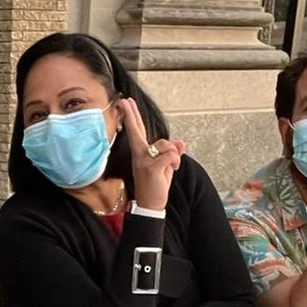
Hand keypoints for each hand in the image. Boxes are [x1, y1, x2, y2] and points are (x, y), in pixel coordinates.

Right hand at [117, 97, 185, 211]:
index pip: (137, 131)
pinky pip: (171, 155)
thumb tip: (181, 143)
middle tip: (125, 100)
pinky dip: (176, 161)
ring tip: (171, 167)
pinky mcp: (151, 167)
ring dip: (174, 155)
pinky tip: (173, 169)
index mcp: (141, 153)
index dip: (131, 116)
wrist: (150, 205)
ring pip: (166, 144)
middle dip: (132, 114)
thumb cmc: (155, 185)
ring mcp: (144, 160)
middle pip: (137, 129)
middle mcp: (139, 154)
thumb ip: (172, 152)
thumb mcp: (166, 166)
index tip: (124, 103)